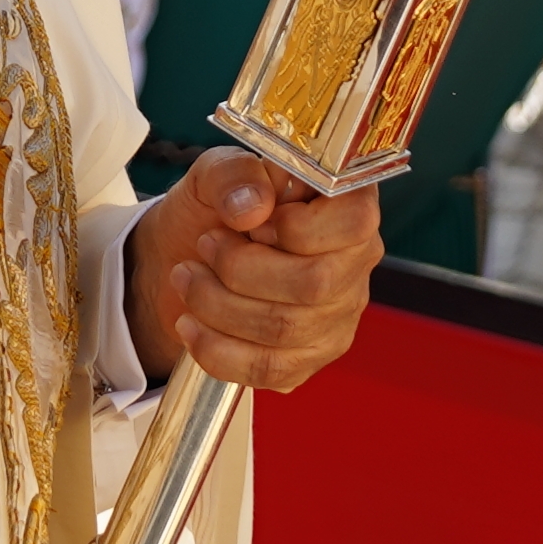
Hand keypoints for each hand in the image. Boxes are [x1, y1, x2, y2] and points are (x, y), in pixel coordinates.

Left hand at [124, 147, 380, 393]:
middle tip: (204, 245)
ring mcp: (337, 316)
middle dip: (240, 269)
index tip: (250, 222)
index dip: (295, 226)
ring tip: (186, 278)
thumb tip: (251, 208)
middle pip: (315, 283)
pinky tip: (190, 325)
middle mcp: (355, 263)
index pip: (354, 222)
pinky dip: (218, 350)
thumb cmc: (216, 209)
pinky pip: (270, 369)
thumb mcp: (215, 174)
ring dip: (218, 305)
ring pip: (286, 329)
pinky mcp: (309, 358)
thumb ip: (234, 174)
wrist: (188, 257)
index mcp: (347, 206)